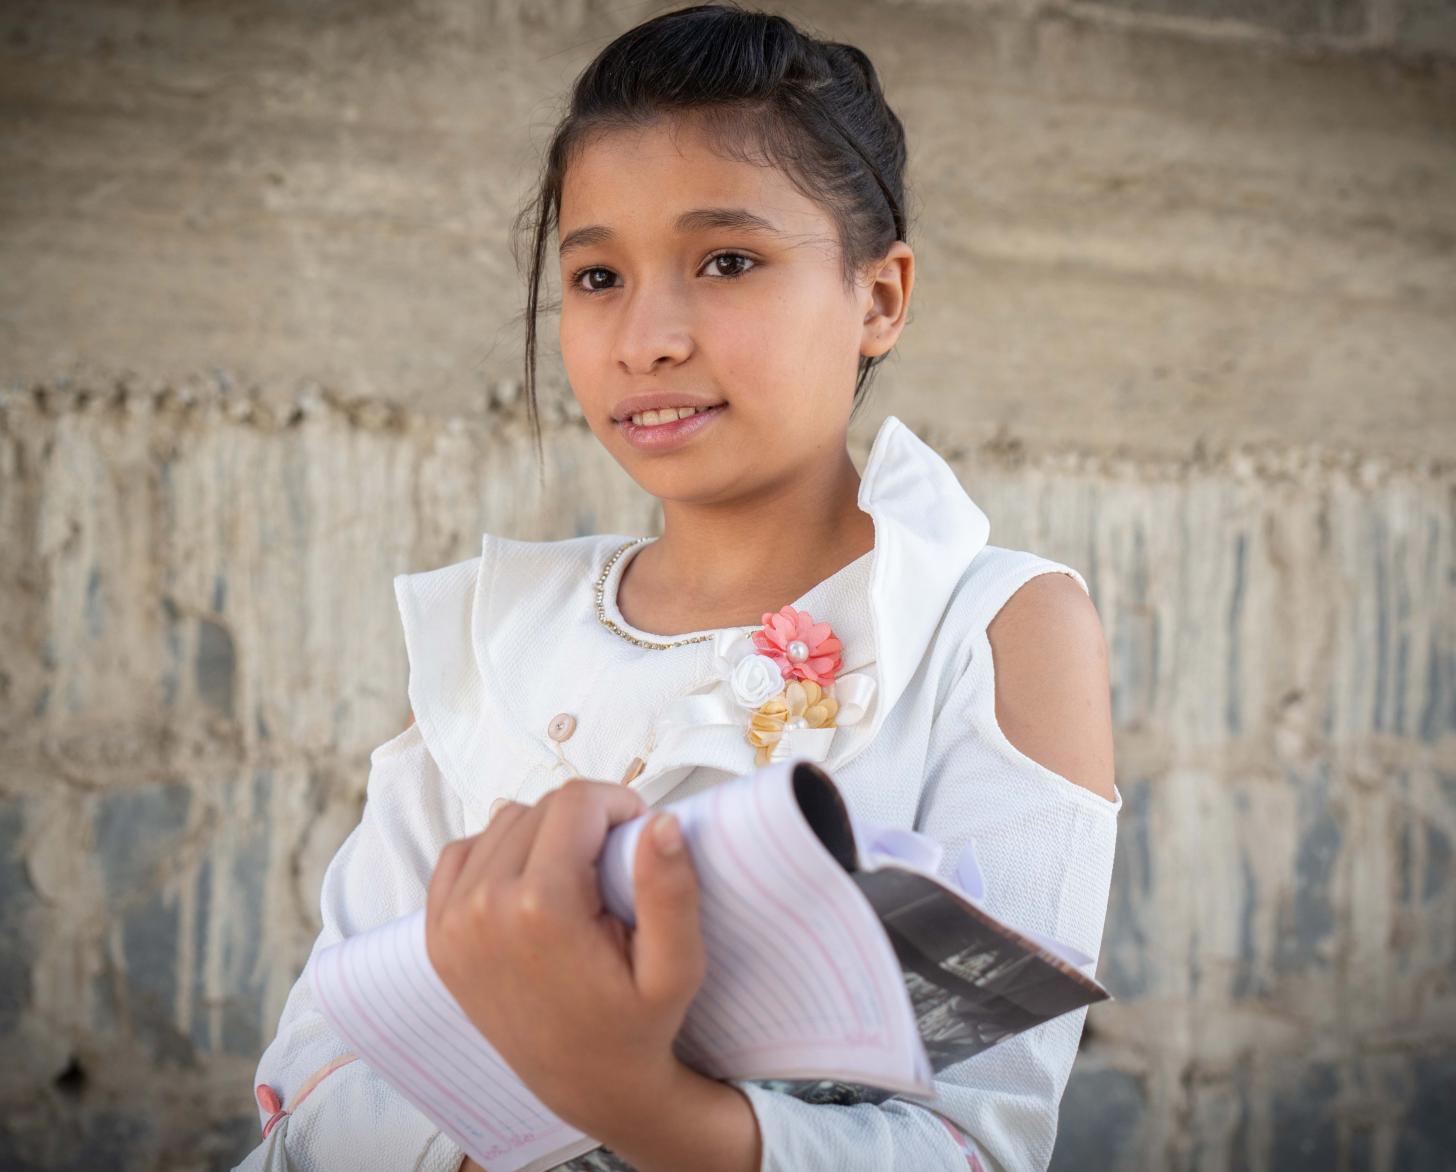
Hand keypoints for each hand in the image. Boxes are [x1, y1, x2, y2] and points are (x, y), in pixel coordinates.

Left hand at [425, 778, 706, 1142]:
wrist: (585, 1084)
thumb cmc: (638, 1026)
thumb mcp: (676, 969)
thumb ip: (670, 891)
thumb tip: (662, 821)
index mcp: (542, 907)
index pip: (577, 800)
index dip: (618, 805)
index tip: (638, 837)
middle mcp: (484, 906)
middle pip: (540, 807)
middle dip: (585, 819)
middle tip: (614, 864)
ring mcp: (451, 921)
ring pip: (503, 822)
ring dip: (544, 833)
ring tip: (577, 875)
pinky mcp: (437, 934)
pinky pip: (462, 853)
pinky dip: (497, 851)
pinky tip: (530, 881)